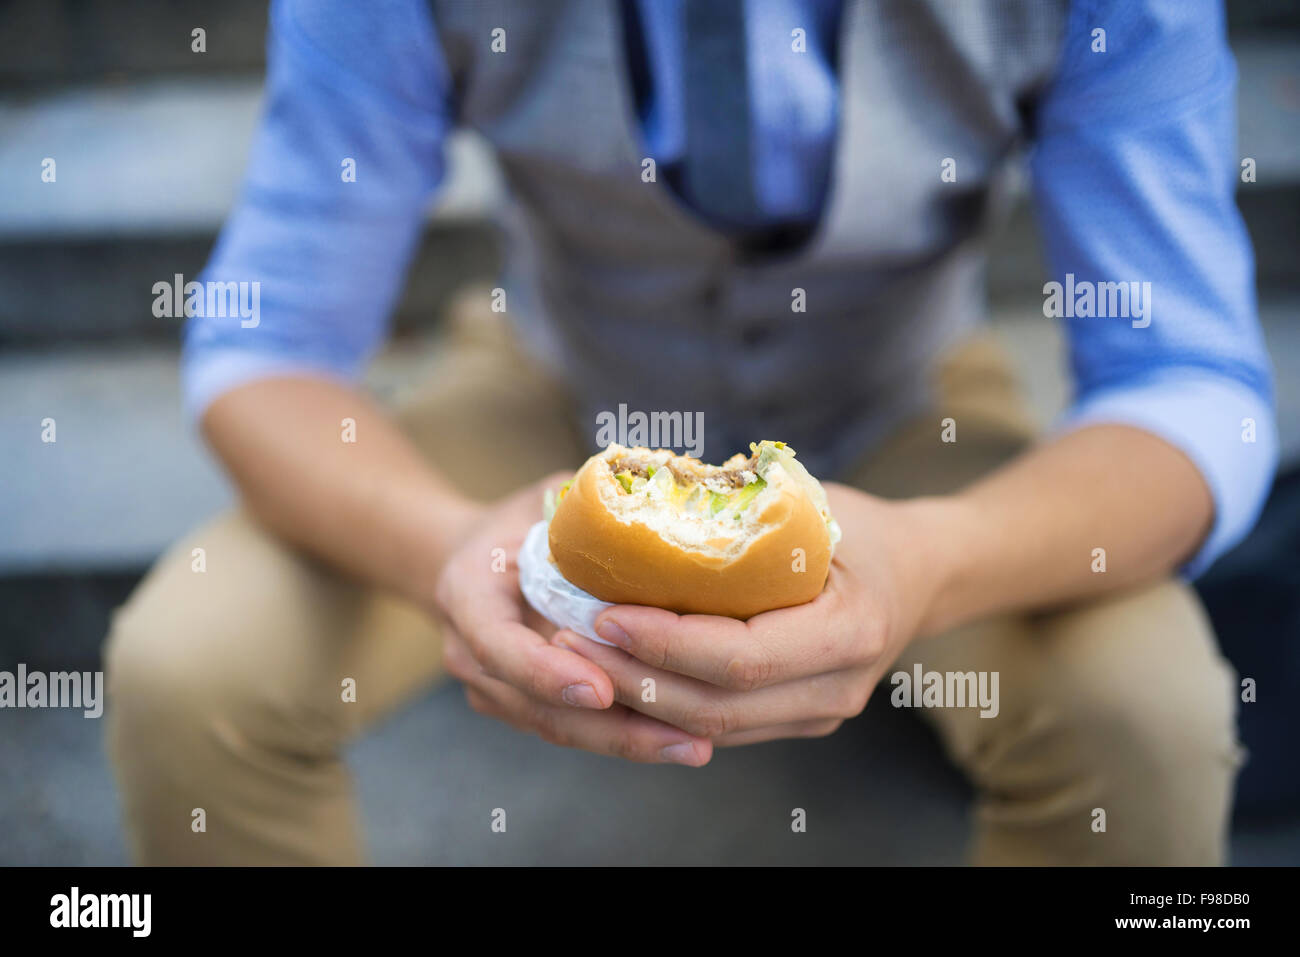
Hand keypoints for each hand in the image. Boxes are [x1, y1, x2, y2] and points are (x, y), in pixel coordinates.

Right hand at [434, 472, 712, 764]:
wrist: (475, 559)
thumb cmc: (522, 520)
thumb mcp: (545, 499)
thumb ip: (586, 513)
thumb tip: (664, 513)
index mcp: (467, 593)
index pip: (499, 645)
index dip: (546, 672)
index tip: (598, 690)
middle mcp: (470, 652)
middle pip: (538, 707)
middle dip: (611, 729)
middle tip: (680, 736)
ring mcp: (493, 689)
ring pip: (560, 729)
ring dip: (627, 743)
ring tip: (692, 746)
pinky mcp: (522, 708)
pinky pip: (574, 730)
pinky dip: (624, 737)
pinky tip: (677, 740)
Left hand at [552, 483, 951, 745]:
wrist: (920, 574)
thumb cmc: (859, 527)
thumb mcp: (815, 506)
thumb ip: (744, 511)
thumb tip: (644, 493)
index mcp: (849, 632)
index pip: (739, 657)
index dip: (665, 643)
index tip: (604, 612)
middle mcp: (837, 690)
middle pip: (716, 707)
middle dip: (633, 678)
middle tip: (568, 638)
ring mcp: (818, 714)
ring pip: (712, 728)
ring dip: (638, 698)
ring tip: (577, 656)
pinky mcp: (795, 720)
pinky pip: (720, 724)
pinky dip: (663, 703)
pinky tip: (616, 672)